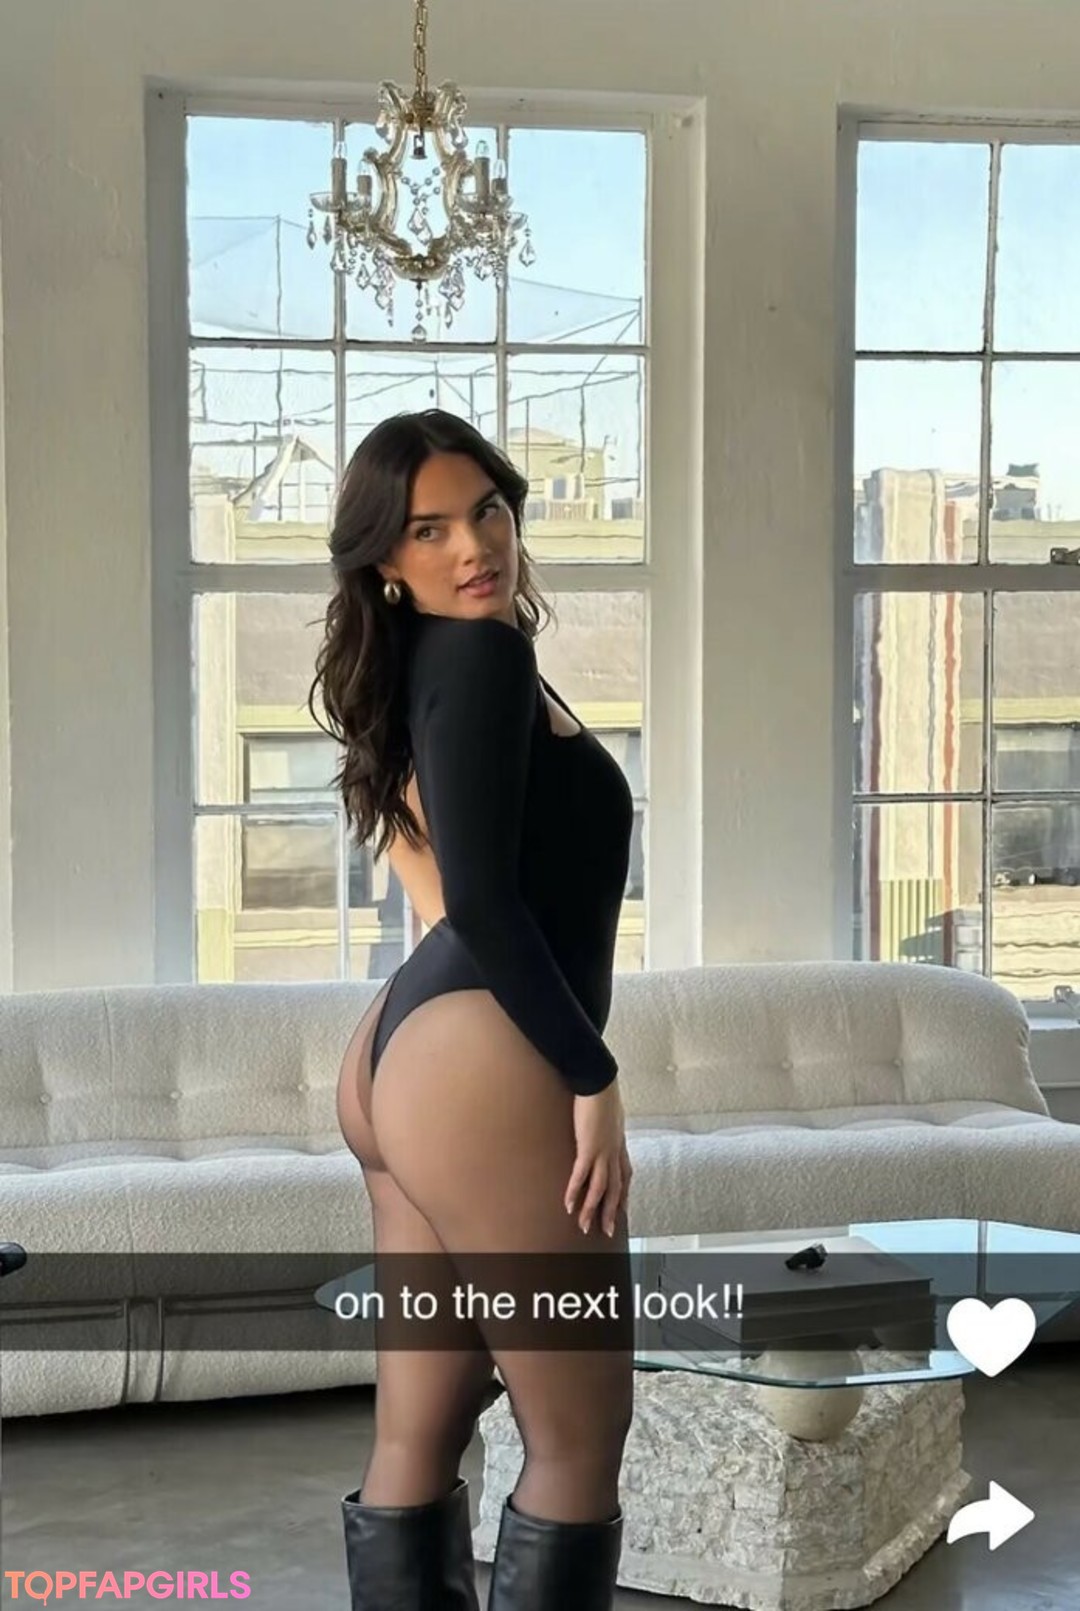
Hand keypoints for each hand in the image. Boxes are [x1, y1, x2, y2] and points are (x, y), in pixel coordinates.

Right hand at [565, 1081, 632, 1237]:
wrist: (598, 1081)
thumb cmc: (602, 1092)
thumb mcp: (610, 1113)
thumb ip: (607, 1124)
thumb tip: (602, 1126)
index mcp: (619, 1144)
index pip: (625, 1175)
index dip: (623, 1195)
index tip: (622, 1210)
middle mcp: (614, 1152)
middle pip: (615, 1189)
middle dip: (610, 1212)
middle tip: (607, 1231)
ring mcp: (603, 1152)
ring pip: (600, 1189)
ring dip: (592, 1210)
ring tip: (585, 1227)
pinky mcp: (588, 1148)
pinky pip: (582, 1176)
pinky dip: (575, 1192)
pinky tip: (569, 1205)